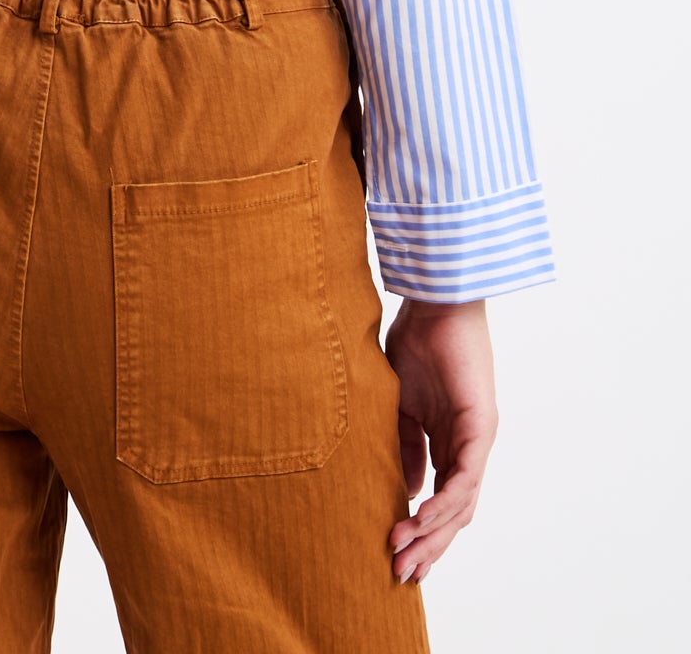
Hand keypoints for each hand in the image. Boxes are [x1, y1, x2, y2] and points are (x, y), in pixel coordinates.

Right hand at [383, 296, 497, 584]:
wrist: (432, 302)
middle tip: (400, 573)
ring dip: (432, 531)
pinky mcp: (480, 426)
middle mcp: (467, 447)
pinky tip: (421, 517)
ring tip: (403, 551)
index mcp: (448, 442)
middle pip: (453, 513)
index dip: (420, 531)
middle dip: (427, 545)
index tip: (394, 555)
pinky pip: (464, 476)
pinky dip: (443, 501)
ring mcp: (476, 439)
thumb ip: (403, 445)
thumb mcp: (399, 405)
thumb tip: (404, 489)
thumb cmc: (414, 342)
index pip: (439, 500)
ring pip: (460, 503)